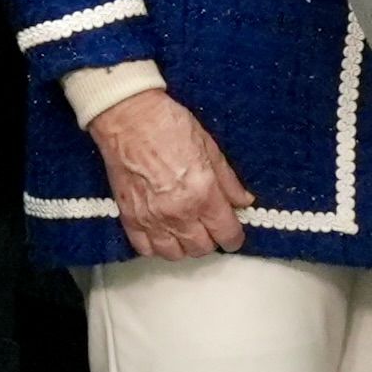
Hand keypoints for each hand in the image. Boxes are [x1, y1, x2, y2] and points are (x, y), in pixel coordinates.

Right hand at [91, 90, 249, 257]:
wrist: (128, 117)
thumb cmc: (169, 125)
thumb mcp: (210, 148)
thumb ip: (228, 181)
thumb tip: (243, 202)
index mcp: (203, 194)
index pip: (226, 234)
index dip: (234, 237)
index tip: (233, 233)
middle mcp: (178, 213)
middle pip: (201, 248)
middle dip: (210, 240)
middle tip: (209, 226)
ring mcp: (152, 218)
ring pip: (175, 254)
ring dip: (184, 246)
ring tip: (186, 231)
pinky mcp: (129, 217)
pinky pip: (145, 249)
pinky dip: (156, 246)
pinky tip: (162, 233)